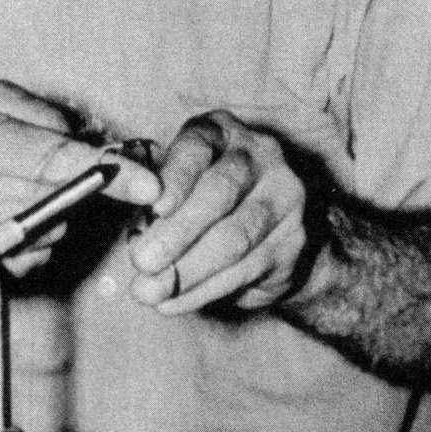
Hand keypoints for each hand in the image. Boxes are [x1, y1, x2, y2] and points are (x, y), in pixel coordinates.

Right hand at [0, 81, 159, 274]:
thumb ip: (37, 113)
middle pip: (59, 200)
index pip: (55, 164)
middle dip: (83, 187)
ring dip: (56, 210)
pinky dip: (36, 236)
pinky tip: (8, 213)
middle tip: (90, 171)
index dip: (106, 175)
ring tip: (21, 185)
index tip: (146, 184)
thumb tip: (85, 138)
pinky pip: (30, 257)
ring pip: (51, 231)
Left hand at [127, 110, 307, 313]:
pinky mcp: (294, 239)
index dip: (175, 178)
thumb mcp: (176, 178)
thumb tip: (136, 234)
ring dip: (187, 270)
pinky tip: (175, 301)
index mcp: (221, 130)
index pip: (197, 148)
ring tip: (150, 291)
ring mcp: (284, 195)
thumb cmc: (203, 193)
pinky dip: (205, 290)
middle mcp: (260, 154)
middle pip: (219, 192)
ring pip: (234, 237)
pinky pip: (246, 269)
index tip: (154, 206)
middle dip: (177, 232)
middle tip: (141, 262)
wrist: (270, 223)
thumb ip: (153, 196)